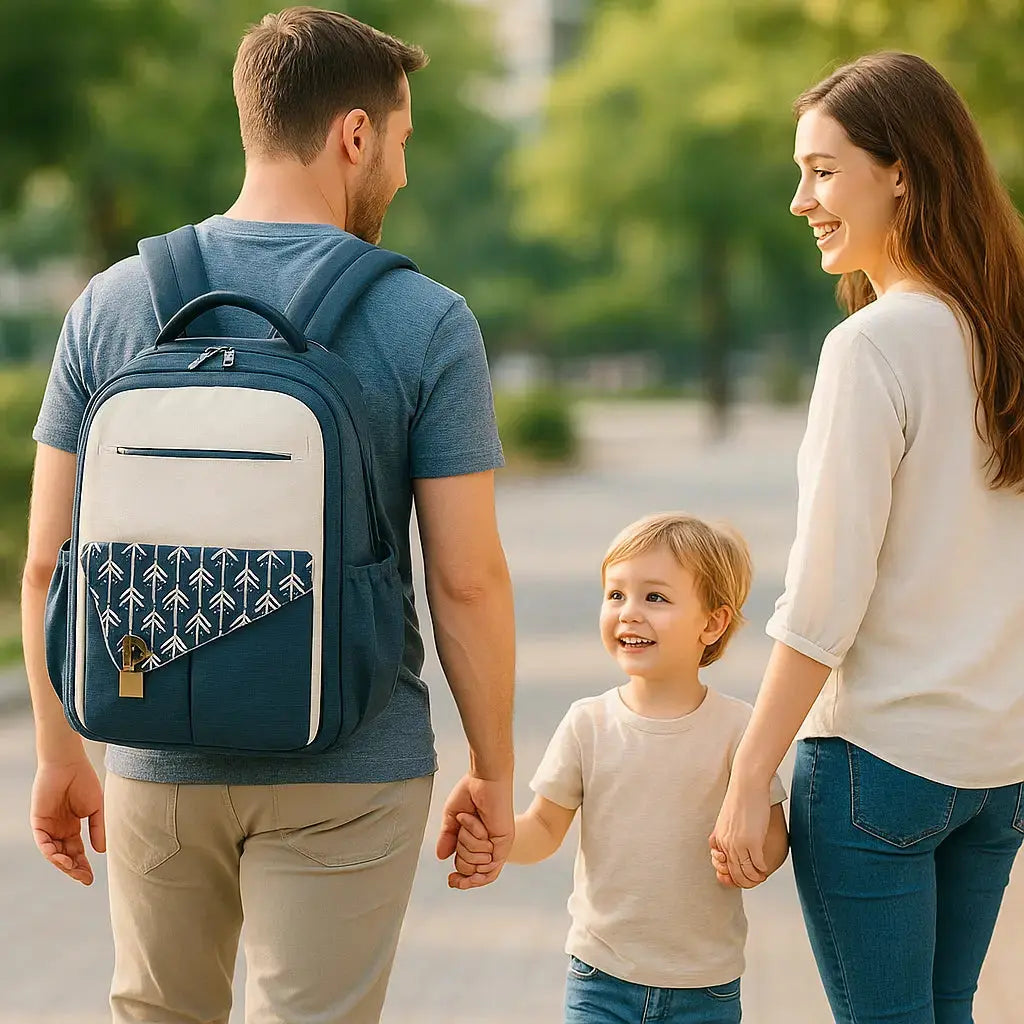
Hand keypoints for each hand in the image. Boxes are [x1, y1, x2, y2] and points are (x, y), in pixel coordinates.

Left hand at [31, 758, 104, 885]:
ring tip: (74, 869)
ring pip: (53, 853)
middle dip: (74, 869)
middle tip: (85, 879)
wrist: (68, 764)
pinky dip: (51, 852)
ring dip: (63, 863)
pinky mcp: (38, 822)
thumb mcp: (96, 808)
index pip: (76, 852)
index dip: (83, 865)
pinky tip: (62, 858)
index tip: (91, 879)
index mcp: (72, 826)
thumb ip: (98, 828)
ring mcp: (48, 827)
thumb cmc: (84, 780)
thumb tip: (101, 851)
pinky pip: (43, 842)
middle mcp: (59, 830)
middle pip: (65, 856)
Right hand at [436, 773, 513, 889]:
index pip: (469, 872)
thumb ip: (447, 839)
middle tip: (465, 823)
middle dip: (462, 850)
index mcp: (479, 843)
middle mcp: (490, 847)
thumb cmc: (470, 792)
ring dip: (468, 843)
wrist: (484, 777)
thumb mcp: (452, 819)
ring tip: (474, 819)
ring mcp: (498, 846)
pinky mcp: (505, 842)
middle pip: (469, 871)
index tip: (450, 880)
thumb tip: (441, 857)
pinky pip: (489, 861)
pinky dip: (477, 842)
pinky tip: (478, 826)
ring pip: (477, 867)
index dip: (460, 880)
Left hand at [709, 777, 770, 888]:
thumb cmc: (739, 798)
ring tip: (761, 876)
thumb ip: (725, 833)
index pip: (725, 866)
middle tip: (754, 880)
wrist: (747, 785)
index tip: (743, 876)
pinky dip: (762, 869)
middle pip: (735, 872)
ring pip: (746, 872)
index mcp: (719, 839)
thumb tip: (729, 843)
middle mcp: (727, 844)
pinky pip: (758, 864)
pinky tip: (765, 868)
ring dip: (755, 877)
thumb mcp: (725, 819)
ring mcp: (739, 844)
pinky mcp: (753, 842)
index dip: (734, 875)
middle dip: (745, 881)